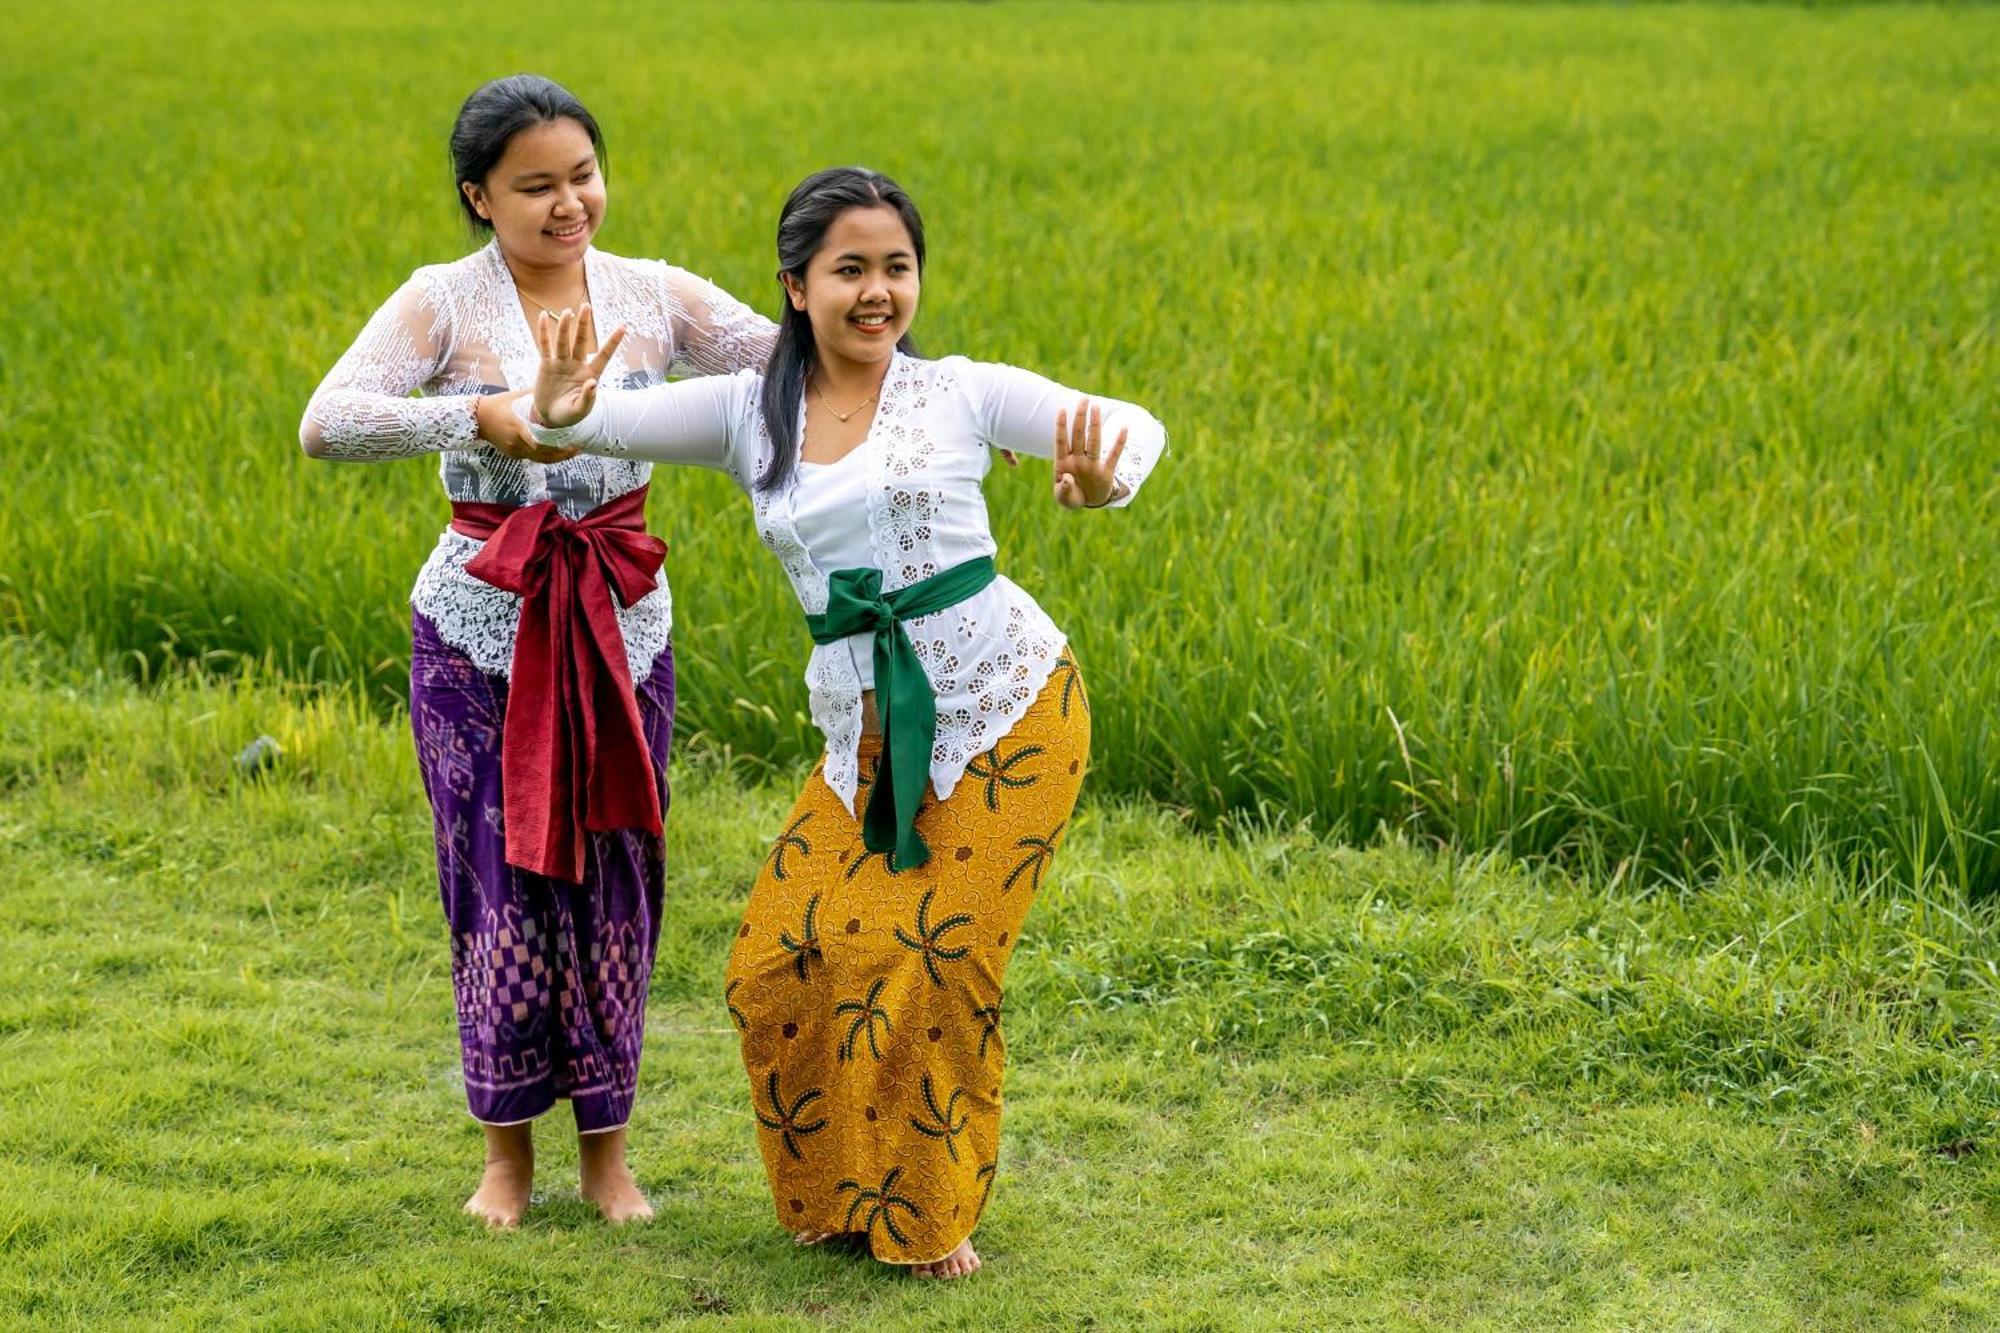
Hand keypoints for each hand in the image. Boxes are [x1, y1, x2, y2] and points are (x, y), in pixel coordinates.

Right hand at [475, 388, 577, 463]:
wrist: (477, 418)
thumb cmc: (499, 404)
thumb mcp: (517, 398)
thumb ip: (536, 397)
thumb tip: (557, 388)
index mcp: (519, 428)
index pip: (541, 444)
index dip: (559, 448)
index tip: (574, 444)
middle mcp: (517, 443)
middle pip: (544, 456)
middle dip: (562, 454)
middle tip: (578, 449)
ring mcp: (514, 450)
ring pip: (540, 459)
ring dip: (556, 457)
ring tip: (572, 451)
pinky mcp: (513, 454)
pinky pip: (532, 458)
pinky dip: (545, 455)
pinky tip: (557, 451)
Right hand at [534, 303, 626, 429]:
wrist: (550, 417)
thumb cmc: (569, 415)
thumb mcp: (581, 411)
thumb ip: (588, 398)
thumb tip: (593, 383)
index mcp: (590, 375)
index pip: (604, 355)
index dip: (613, 342)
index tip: (623, 327)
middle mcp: (577, 365)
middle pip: (581, 341)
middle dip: (583, 325)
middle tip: (586, 307)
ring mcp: (561, 363)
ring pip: (563, 341)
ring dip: (565, 327)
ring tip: (568, 312)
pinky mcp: (546, 365)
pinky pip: (545, 346)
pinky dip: (544, 332)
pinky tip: (544, 317)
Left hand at [1052, 398, 1126, 509]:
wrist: (1087, 503)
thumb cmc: (1070, 496)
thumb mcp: (1063, 498)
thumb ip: (1063, 489)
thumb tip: (1066, 477)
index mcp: (1063, 463)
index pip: (1061, 442)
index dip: (1061, 426)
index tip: (1061, 410)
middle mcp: (1078, 460)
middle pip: (1078, 435)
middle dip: (1080, 417)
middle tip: (1083, 399)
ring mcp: (1092, 464)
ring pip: (1093, 441)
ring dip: (1095, 425)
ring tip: (1096, 407)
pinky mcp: (1106, 472)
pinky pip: (1114, 456)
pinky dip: (1119, 443)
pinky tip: (1124, 429)